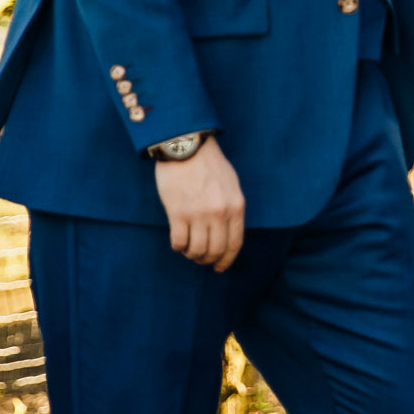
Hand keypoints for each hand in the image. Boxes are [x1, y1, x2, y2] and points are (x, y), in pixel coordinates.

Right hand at [154, 136, 245, 271]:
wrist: (186, 145)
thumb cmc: (209, 163)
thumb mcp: (231, 184)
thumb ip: (232, 207)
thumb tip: (228, 231)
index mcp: (236, 206)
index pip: (234, 243)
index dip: (227, 260)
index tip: (220, 267)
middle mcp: (219, 214)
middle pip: (215, 250)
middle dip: (208, 260)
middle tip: (201, 259)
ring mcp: (198, 214)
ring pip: (197, 250)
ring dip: (192, 255)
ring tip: (188, 250)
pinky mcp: (177, 212)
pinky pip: (179, 241)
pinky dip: (178, 247)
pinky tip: (178, 242)